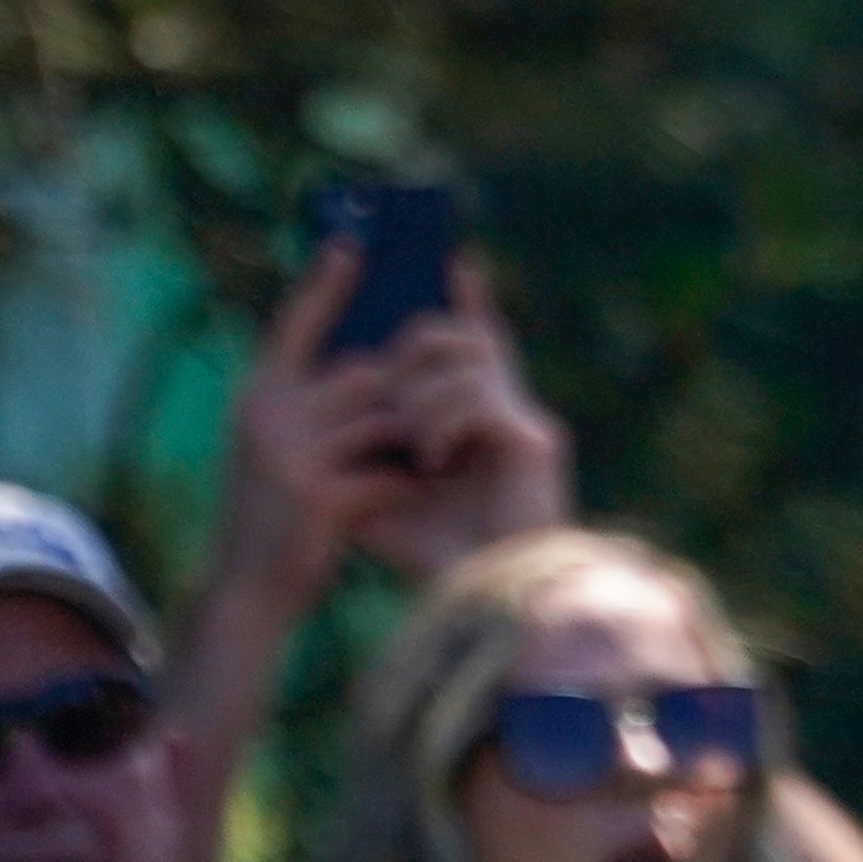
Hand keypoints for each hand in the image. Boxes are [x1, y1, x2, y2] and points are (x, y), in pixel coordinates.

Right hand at [209, 244, 413, 620]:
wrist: (245, 590)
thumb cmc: (276, 513)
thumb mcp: (278, 449)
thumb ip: (312, 406)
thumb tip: (375, 364)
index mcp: (258, 396)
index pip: (294, 324)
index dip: (324, 284)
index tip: (353, 242)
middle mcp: (268, 414)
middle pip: (365, 375)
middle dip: (402, 396)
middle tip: (438, 410)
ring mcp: (291, 454)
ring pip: (386, 420)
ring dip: (414, 441)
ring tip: (431, 458)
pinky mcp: (319, 495)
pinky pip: (390, 470)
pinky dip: (407, 483)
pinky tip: (413, 497)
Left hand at [353, 257, 570, 581]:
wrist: (480, 606)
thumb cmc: (435, 559)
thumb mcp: (378, 499)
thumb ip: (361, 459)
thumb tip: (325, 424)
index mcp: (477, 418)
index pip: (473, 342)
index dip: (467, 297)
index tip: (452, 255)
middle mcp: (510, 409)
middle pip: (464, 334)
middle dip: (418, 344)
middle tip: (386, 381)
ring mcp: (527, 421)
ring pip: (468, 358)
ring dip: (423, 394)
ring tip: (411, 442)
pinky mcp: (537, 440)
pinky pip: (480, 399)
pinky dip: (445, 424)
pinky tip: (433, 461)